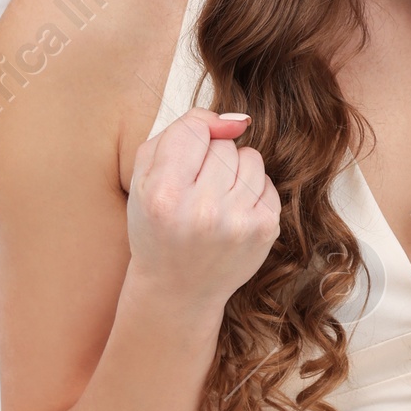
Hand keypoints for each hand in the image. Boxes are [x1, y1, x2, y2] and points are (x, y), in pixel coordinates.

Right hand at [125, 111, 280, 313]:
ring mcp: (238, 222)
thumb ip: (179, 132)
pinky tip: (231, 214)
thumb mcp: (144, 177)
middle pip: (224, 143)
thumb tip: (236, 120)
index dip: (194, 132)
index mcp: (164, 195)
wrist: (176, 289)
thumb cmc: (157, 227)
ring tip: (214, 200)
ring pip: (250, 158)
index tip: (189, 151)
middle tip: (194, 189)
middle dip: (210, 157)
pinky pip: (267, 182)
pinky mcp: (265, 230)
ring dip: (234, 172)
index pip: (195, 127)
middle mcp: (203, 210)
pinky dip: (251, 192)